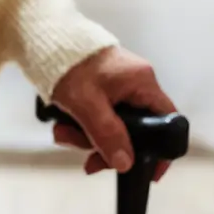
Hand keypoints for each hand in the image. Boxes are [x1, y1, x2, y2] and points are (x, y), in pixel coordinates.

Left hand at [49, 46, 177, 180]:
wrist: (46, 41)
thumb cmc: (68, 65)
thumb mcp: (86, 104)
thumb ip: (107, 134)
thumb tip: (125, 163)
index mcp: (142, 82)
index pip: (167, 121)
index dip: (161, 150)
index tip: (147, 172)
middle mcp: (137, 84)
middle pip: (135, 130)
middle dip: (107, 147)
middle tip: (88, 163)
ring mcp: (120, 87)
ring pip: (113, 127)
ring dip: (88, 138)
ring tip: (62, 135)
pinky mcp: (103, 90)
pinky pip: (100, 117)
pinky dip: (83, 126)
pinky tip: (63, 128)